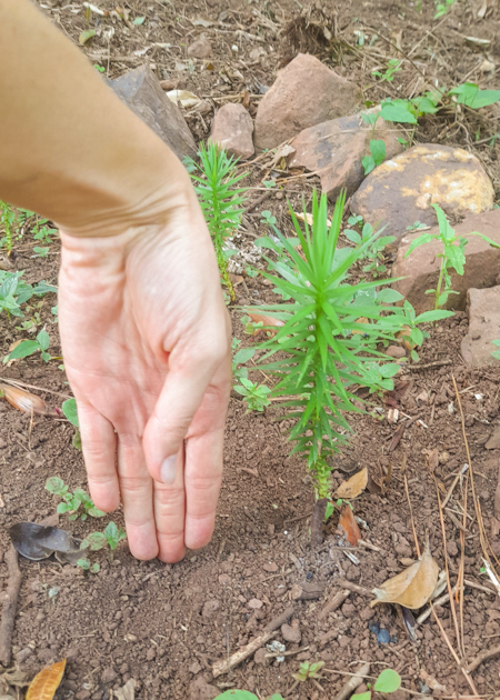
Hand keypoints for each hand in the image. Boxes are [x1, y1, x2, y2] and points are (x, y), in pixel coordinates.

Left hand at [58, 186, 231, 561]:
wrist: (128, 233)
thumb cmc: (181, 281)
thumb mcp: (199, 349)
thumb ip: (182, 413)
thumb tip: (168, 470)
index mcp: (205, 391)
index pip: (205, 462)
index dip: (202, 503)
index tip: (200, 542)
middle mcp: (166, 400)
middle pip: (167, 473)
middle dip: (167, 516)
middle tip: (166, 559)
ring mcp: (128, 394)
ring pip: (132, 464)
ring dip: (136, 505)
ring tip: (138, 545)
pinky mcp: (91, 383)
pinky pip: (95, 438)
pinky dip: (100, 469)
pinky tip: (106, 500)